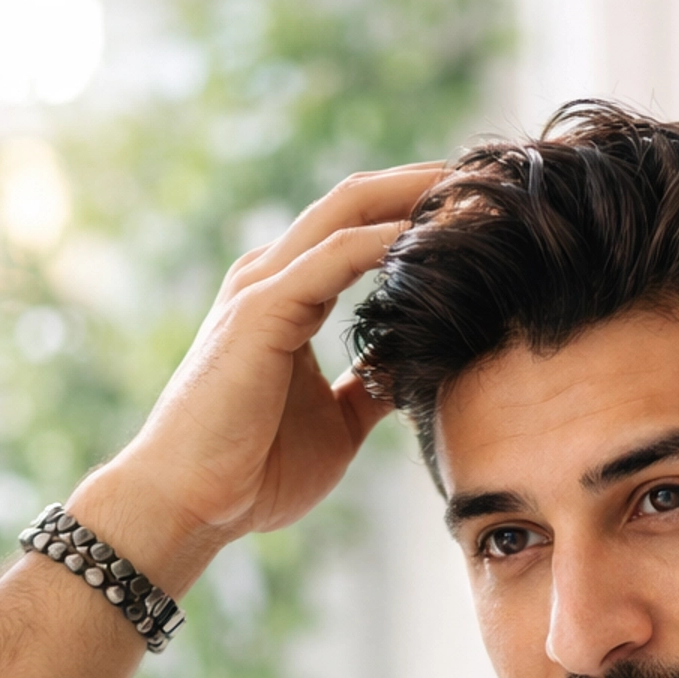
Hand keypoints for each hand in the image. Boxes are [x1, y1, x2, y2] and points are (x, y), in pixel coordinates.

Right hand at [74, 164, 444, 586]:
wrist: (191, 502)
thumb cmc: (254, 468)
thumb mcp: (339, 423)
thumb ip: (373, 386)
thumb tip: (417, 371)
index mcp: (290, 294)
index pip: (360, 228)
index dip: (416, 212)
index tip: (477, 211)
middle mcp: (274, 275)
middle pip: (358, 200)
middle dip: (423, 183)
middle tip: (487, 176)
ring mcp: (264, 285)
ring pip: (348, 212)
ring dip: (412, 197)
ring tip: (472, 192)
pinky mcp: (262, 308)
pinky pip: (335, 257)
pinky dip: (387, 242)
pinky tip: (433, 239)